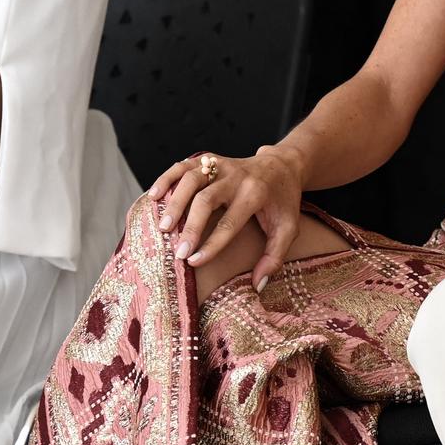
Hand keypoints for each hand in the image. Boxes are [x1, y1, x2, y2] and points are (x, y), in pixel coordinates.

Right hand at [149, 146, 305, 288]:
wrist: (283, 166)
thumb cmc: (282, 202)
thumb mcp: (289, 229)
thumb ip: (275, 257)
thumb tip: (257, 285)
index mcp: (256, 195)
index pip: (230, 223)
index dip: (212, 244)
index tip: (195, 262)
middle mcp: (237, 177)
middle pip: (207, 200)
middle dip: (191, 226)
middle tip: (178, 251)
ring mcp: (221, 165)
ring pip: (192, 179)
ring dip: (175, 202)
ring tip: (163, 227)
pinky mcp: (210, 159)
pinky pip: (184, 166)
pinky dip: (167, 178)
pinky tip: (154, 196)